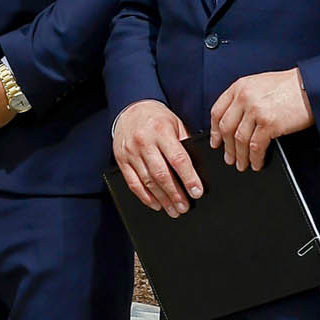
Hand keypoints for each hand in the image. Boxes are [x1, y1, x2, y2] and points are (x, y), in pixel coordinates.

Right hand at [112, 99, 203, 216]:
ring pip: (148, 181)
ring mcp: (131, 151)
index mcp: (161, 131)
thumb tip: (197, 169)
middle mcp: (144, 141)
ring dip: (162, 199)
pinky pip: (133, 183)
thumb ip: (185, 143)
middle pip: (162, 174)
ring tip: (173, 210)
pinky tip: (156, 204)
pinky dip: (145, 196)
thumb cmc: (157, 118)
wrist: (130, 109)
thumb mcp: (175, 124)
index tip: (197, 192)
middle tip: (185, 207)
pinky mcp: (121, 159)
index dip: (188, 178)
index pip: (177, 159)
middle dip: (175, 194)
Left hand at [210, 69, 311, 173]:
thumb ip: (245, 97)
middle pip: (226, 128)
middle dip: (226, 147)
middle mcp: (244, 97)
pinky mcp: (269, 123)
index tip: (215, 141)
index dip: (214, 130)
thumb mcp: (260, 84)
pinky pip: (255, 146)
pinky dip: (255, 158)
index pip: (217, 111)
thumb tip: (236, 119)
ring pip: (239, 140)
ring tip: (242, 164)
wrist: (311, 86)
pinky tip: (256, 163)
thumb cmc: (289, 86)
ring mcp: (255, 110)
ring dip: (239, 156)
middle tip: (228, 158)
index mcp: (240, 86)